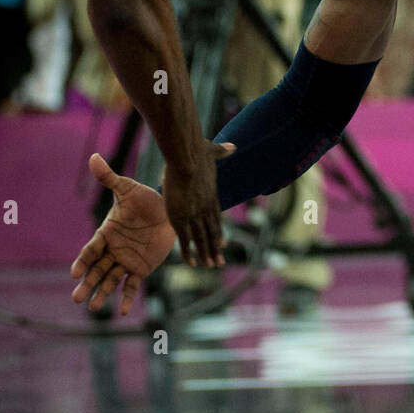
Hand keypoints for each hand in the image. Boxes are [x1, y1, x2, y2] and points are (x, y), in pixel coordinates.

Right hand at [70, 153, 175, 314]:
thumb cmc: (144, 199)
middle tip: (76, 298)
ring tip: (92, 307)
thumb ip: (109, 178)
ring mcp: (126, 260)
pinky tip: (121, 311)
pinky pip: (131, 284)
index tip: (75, 272)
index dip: (84, 261)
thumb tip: (94, 157)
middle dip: (87, 283)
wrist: (168, 211)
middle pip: (97, 269)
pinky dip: (126, 297)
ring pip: (110, 279)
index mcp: (106, 233)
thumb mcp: (126, 189)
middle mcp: (113, 250)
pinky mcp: (141, 268)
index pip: (91, 249)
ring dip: (101, 293)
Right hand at [162, 140, 233, 267]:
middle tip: (220, 263)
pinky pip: (185, 240)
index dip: (219, 231)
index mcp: (211, 195)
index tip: (223, 243)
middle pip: (211, 232)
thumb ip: (222, 151)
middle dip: (215, 248)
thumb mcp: (211, 151)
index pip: (216, 217)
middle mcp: (205, 208)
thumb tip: (233, 146)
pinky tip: (192, 263)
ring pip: (201, 239)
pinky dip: (189, 252)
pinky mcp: (180, 218)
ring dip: (206, 254)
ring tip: (211, 266)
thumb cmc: (196, 151)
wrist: (186, 159)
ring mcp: (194, 215)